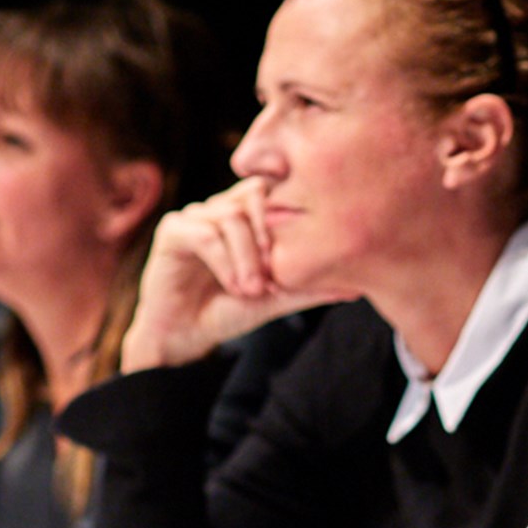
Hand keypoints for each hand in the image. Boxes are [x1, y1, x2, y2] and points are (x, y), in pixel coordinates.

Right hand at [122, 180, 350, 370]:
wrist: (185, 337)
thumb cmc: (228, 312)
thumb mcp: (276, 299)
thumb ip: (309, 288)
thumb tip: (355, 286)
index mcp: (247, 215)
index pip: (277, 190)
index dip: (290, 221)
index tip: (295, 264)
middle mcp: (221, 208)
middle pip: (256, 193)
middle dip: (270, 236)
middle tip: (275, 277)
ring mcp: (196, 216)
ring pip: (232, 216)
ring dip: (248, 257)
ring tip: (254, 291)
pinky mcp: (173, 231)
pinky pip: (205, 234)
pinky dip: (226, 262)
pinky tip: (235, 287)